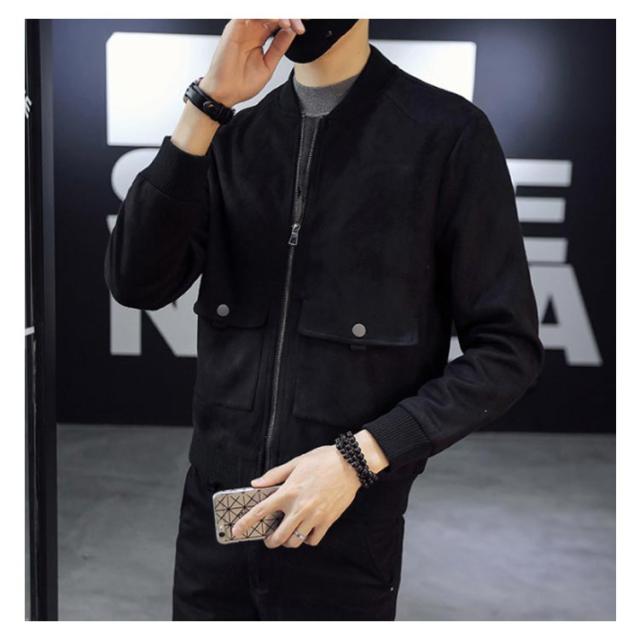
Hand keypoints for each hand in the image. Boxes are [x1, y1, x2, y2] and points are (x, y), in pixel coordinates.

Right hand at [200, 18, 305, 107]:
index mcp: (259, 36)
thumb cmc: (241, 83)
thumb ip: (279, 47)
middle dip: (289, 15)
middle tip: (300, 24)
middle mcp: (250, 28)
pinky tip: (277, 20)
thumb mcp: (268, 65)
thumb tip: (291, 32)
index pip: (278, 20)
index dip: (292, 22)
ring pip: (262, 10)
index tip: (302, 29)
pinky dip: (265, 14)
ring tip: (290, 23)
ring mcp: (242, 26)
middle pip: (272, 13)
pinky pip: (250, 12)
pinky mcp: (234, 27)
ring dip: (279, 14)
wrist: (225, 94)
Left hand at [231, 444, 362, 548]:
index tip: (236, 531)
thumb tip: (256, 484)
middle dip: (270, 541)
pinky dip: (306, 539)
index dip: (245, 523)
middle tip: (269, 538)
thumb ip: (274, 475)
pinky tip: (305, 531)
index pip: (260, 511)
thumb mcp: (296, 462)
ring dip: (288, 541)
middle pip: (278, 536)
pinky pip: (312, 540)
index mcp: (288, 491)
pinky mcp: (327, 521)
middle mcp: (299, 507)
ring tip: (288, 535)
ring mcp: (314, 516)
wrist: (350, 464)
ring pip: (294, 541)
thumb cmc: (323, 460)